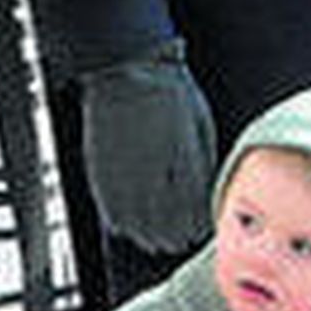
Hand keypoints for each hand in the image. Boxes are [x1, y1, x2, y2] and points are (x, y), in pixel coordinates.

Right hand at [78, 43, 216, 252]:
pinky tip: (130, 227)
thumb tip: (208, 194)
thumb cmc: (170, 92)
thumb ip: (203, 164)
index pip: (194, 211)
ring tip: (158, 241)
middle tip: (180, 240)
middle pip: (167, 224)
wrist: (128, 70)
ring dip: (150, 237)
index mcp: (185, 162)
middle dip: (176, 237)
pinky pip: (112, 212)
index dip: (197, 228)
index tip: (199, 231)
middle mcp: (155, 174)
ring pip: (138, 225)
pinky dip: (123, 225)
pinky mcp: (102, 173)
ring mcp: (126, 176)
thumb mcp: (201, 125)